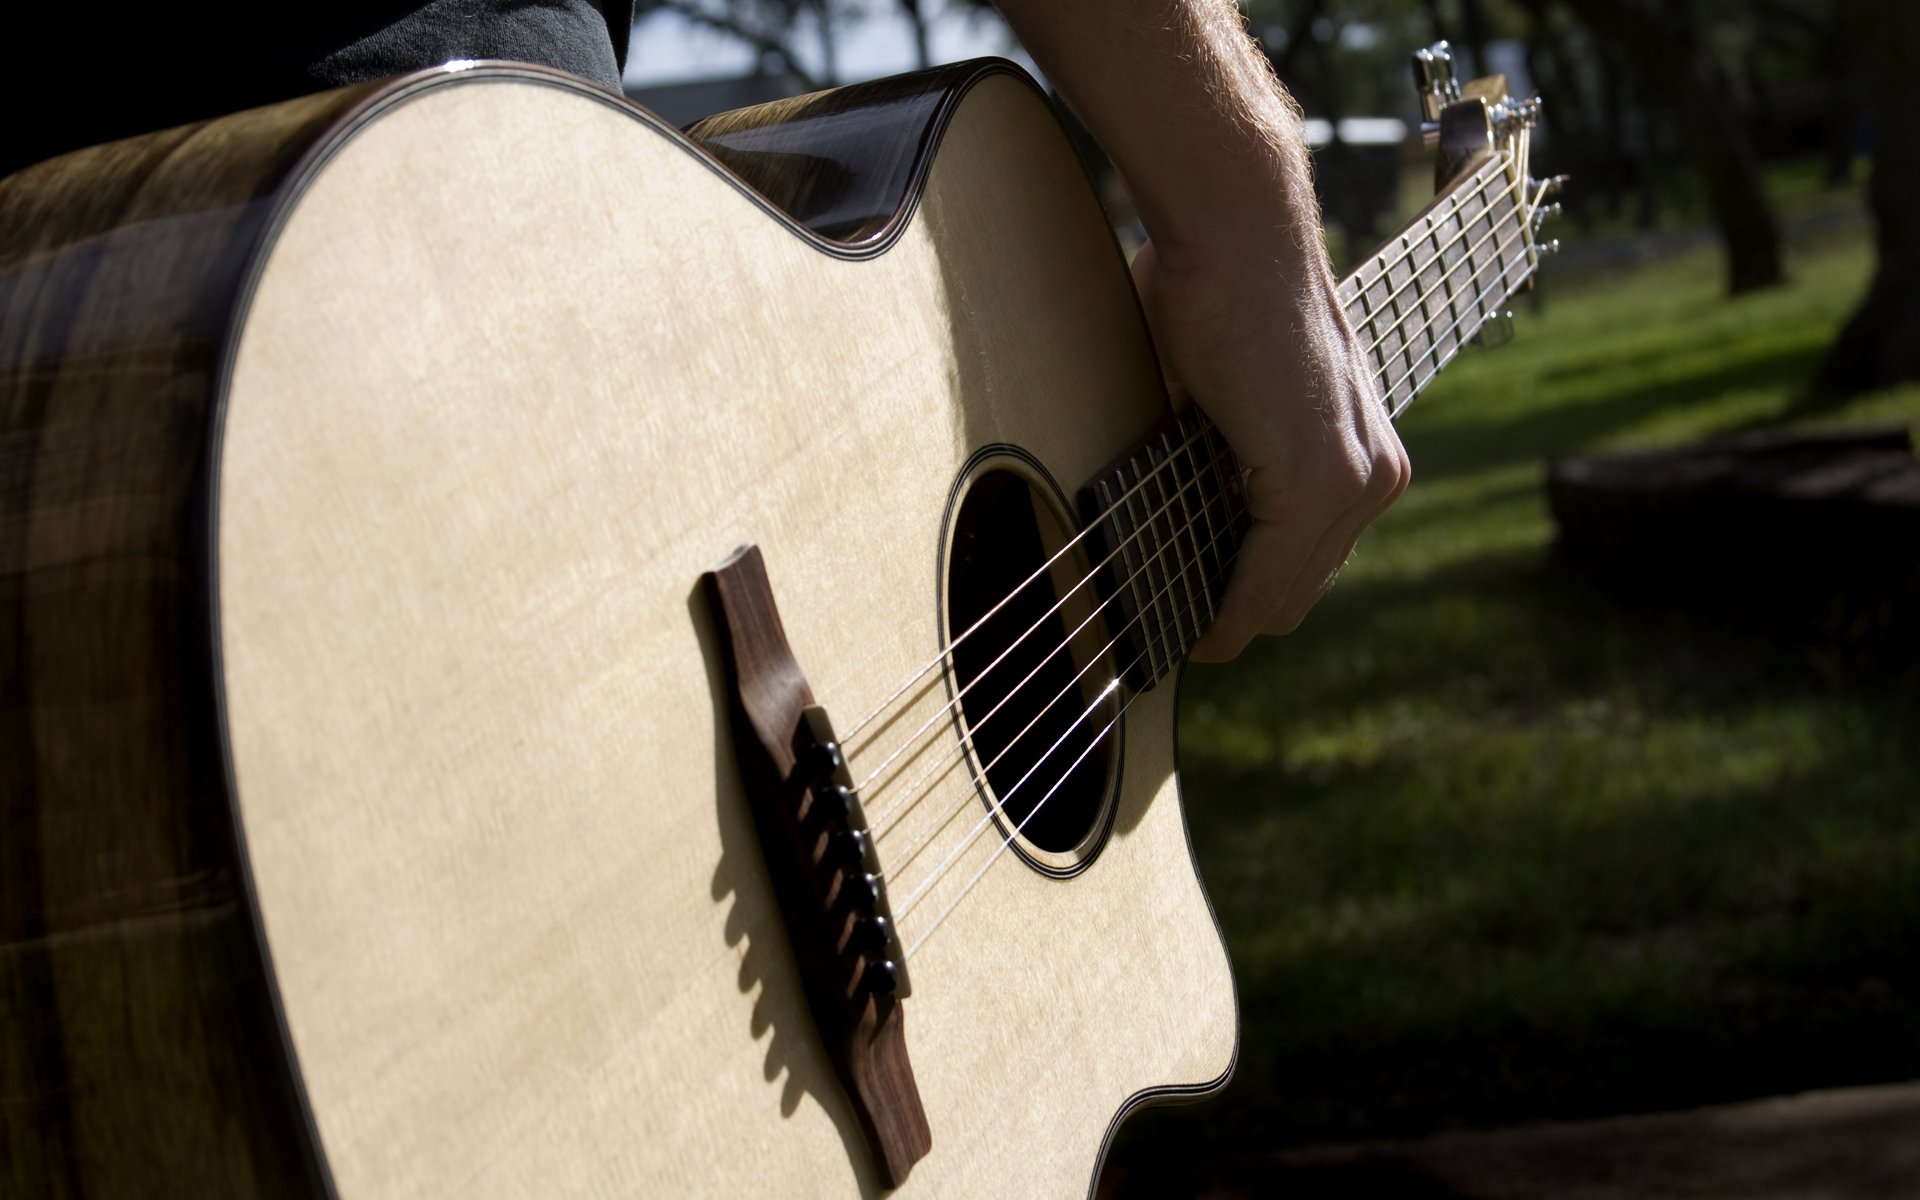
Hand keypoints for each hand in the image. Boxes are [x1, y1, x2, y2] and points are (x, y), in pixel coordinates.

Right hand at [1130, 238, 1410, 660]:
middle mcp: (1377, 475)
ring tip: (1178, 636)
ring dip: (1229, 621)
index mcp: (1365, 453)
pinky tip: (1194, 629)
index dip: (1251, 596)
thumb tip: (1173, 503)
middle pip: (1301, 591)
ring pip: (1286, 597)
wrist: (1238, 232)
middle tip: (1177, 632)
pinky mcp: (1317, 482)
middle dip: (1239, 616)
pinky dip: (1225, 612)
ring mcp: (1355, 481)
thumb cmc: (1217, 293)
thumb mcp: (1233, 398)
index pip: (1309, 562)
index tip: (1198, 617)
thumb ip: (1226, 457)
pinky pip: (1265, 581)